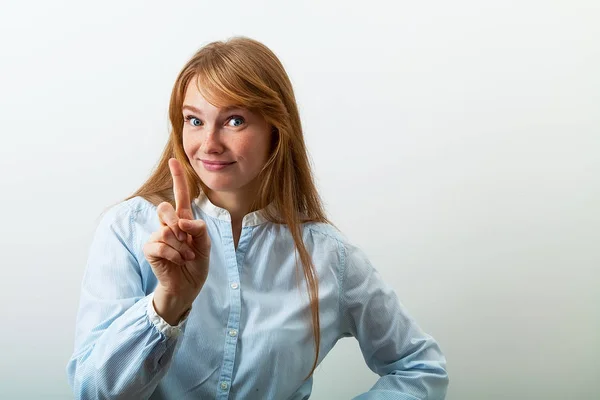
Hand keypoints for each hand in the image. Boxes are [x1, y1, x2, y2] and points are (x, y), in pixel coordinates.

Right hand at [143, 158, 210, 323]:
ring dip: (181, 246)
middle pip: (165, 208)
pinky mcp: (150, 249)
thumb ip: (199, 231)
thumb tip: (184, 221)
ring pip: (166, 229)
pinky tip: (178, 261)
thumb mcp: (205, 246)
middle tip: (187, 242)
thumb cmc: (196, 265)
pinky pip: (160, 244)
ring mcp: (157, 236)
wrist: (187, 287)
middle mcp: (168, 225)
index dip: (178, 178)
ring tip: (187, 257)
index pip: (180, 195)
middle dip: (177, 223)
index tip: (174, 161)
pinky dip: (173, 254)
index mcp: (183, 221)